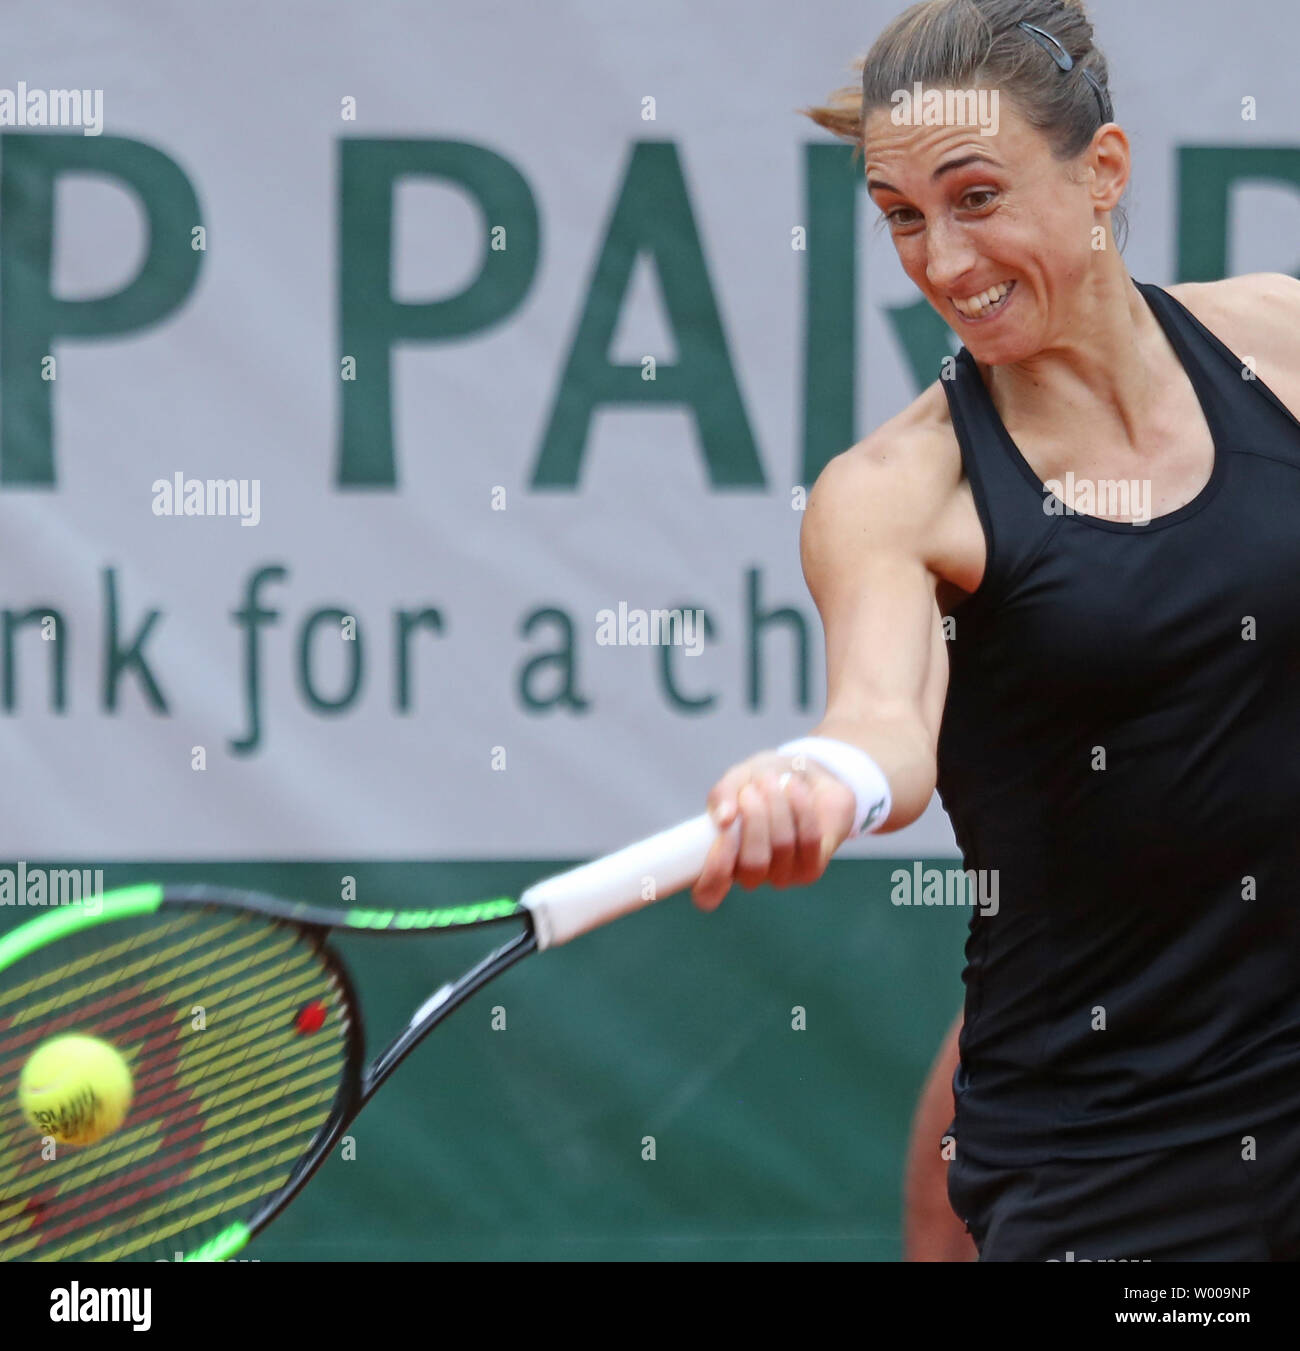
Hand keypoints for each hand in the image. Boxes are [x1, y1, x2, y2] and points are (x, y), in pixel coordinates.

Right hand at [691, 751, 856, 910]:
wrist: (801, 778)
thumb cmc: (760, 785)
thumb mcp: (736, 780)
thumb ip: (723, 795)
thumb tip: (724, 818)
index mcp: (721, 863)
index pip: (707, 892)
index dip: (714, 870)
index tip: (723, 830)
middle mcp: (749, 876)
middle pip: (751, 864)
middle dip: (754, 819)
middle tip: (751, 790)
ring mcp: (781, 876)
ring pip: (781, 846)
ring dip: (777, 806)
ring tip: (771, 781)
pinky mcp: (811, 869)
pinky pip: (808, 840)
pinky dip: (801, 808)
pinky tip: (794, 788)